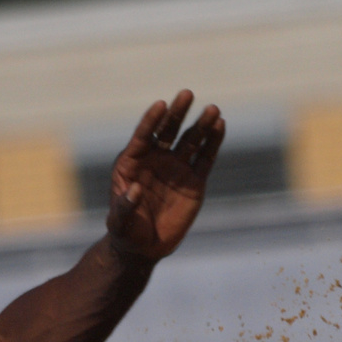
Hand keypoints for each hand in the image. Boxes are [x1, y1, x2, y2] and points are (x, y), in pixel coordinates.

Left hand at [106, 90, 223, 260]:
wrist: (145, 247)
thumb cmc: (126, 231)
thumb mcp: (120, 221)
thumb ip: (125, 206)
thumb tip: (134, 190)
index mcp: (132, 162)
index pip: (143, 135)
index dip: (151, 120)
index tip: (161, 105)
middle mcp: (155, 159)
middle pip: (168, 131)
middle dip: (177, 113)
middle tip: (187, 94)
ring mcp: (176, 168)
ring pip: (190, 141)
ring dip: (201, 125)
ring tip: (213, 109)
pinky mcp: (195, 181)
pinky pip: (205, 158)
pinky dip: (213, 143)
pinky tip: (220, 125)